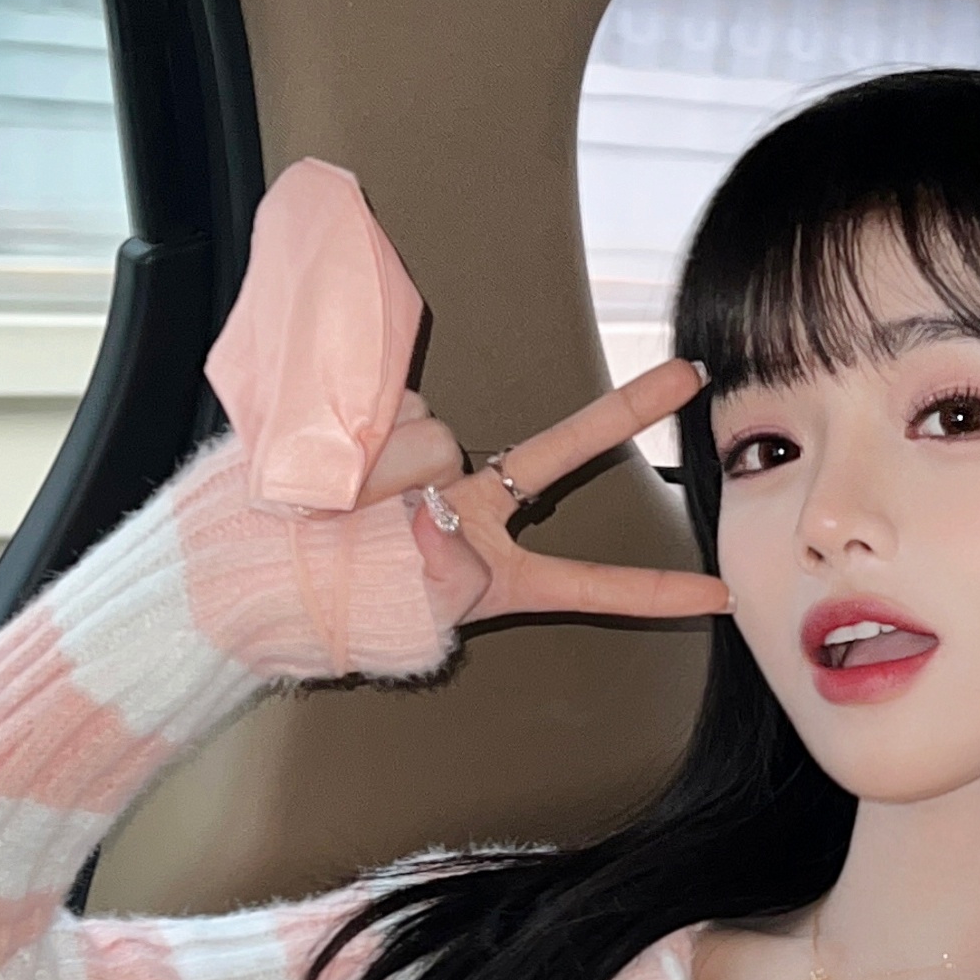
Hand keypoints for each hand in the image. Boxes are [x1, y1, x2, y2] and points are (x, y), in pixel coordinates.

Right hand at [357, 358, 730, 627]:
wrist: (259, 583)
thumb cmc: (333, 603)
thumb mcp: (405, 606)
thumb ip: (440, 552)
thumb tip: (431, 498)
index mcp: (489, 574)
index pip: (585, 583)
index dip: (652, 591)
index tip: (719, 597)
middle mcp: (471, 516)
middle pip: (554, 450)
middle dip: (624, 413)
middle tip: (691, 373)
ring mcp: (433, 475)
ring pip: (434, 442)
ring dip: (385, 479)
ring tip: (345, 514)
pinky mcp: (390, 428)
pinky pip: (393, 421)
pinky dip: (363, 456)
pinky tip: (336, 481)